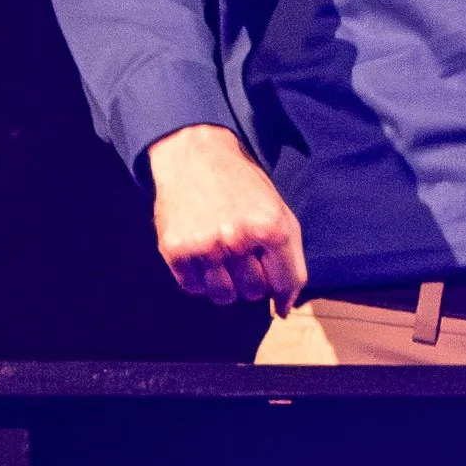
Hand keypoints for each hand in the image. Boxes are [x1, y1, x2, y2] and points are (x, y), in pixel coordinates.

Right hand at [144, 124, 307, 310]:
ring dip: (226, 285)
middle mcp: (237, 238)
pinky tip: (203, 255)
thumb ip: (290, 259)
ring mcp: (204, 246)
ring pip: (223, 296)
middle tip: (244, 258)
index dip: (283, 294)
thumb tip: (283, 308)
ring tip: (223, 258)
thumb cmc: (243, 187)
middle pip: (253, 293)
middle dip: (252, 280)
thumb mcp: (279, 212)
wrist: (196, 156)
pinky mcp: (176, 250)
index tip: (277, 297)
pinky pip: (193, 288)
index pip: (285, 284)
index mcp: (270, 228)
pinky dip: (200, 280)